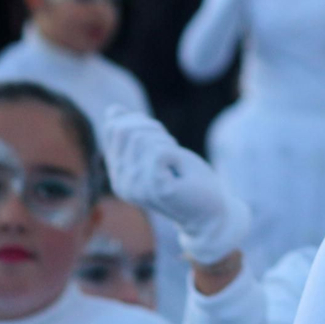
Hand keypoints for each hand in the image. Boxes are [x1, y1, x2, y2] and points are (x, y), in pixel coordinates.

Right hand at [103, 108, 249, 265]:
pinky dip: (175, 153)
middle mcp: (121, 182)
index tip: (162, 140)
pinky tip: (181, 170)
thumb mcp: (160, 150)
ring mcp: (136, 186)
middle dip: (153, 130)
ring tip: (177, 165)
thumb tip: (113, 110)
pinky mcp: (155, 187)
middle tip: (172, 152)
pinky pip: (160, 152)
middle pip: (125, 130)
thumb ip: (136, 134)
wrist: (211, 213)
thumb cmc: (189, 180)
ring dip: (166, 143)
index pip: (114, 128)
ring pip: (141, 138)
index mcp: (118, 173)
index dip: (141, 123)